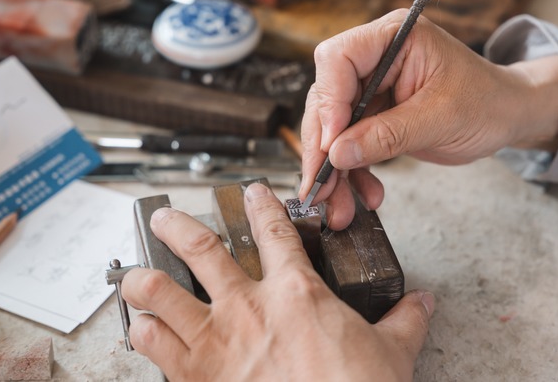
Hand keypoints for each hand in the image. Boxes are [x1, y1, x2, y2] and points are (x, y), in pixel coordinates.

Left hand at [122, 183, 434, 380]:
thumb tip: (422, 304)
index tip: (252, 193)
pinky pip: (154, 346)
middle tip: (164, 218)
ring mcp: (216, 340)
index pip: (275, 232)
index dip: (262, 205)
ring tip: (135, 274)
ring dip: (143, 280)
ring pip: (162, 293)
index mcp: (296, 293)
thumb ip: (404, 322)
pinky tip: (141, 329)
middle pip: (201, 249)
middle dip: (177, 227)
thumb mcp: (392, 354)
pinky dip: (143, 334)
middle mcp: (248, 308)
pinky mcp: (194, 376)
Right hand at [299, 10, 557, 228]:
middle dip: (323, 148)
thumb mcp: (441, 119)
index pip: (339, 58)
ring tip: (339, 207)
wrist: (506, 116)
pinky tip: (365, 195)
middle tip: (319, 189)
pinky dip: (352, 173)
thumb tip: (337, 154)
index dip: (329, 102)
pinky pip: (348, 144)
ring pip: (331, 128)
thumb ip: (387, 135)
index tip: (332, 144)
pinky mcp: (373, 114)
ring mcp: (371, 86)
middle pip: (326, 98)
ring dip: (333, 170)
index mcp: (394, 36)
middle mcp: (375, 56)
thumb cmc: (487, 102)